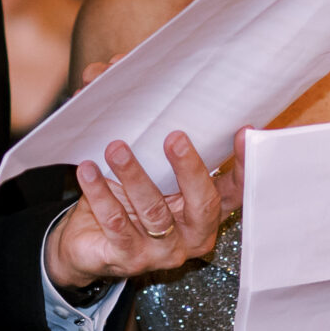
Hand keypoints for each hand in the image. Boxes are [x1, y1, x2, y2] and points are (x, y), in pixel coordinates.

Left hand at [44, 128, 243, 291]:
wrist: (86, 245)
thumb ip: (142, 127)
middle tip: (173, 137)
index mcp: (205, 211)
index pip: (235, 191)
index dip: (243, 165)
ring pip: (154, 212)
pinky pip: (117, 226)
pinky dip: (101, 195)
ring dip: (134, 175)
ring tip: (115, 147)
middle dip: (189, 168)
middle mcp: (191, 235)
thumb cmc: (123, 199)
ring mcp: (162, 252)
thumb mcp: (142, 167)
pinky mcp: (129, 260)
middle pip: (201, 203)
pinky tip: (88, 171)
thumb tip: (113, 70)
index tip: (243, 131)